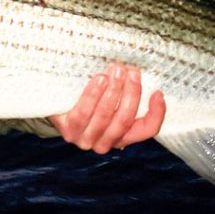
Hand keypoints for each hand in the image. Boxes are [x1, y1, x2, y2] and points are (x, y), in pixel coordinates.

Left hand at [49, 62, 164, 153]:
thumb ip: (126, 94)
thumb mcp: (111, 99)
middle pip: (125, 120)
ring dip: (115, 91)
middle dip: (132, 93)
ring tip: (117, 70)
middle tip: (132, 71)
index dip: (156, 114)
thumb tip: (141, 75)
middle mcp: (106, 143)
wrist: (56, 103)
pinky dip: (94, 94)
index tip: (157, 92)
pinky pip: (84, 112)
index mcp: (122, 137)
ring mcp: (86, 140)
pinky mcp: (69, 131)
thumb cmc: (90, 98)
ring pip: (106, 116)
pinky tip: (100, 79)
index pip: (146, 130)